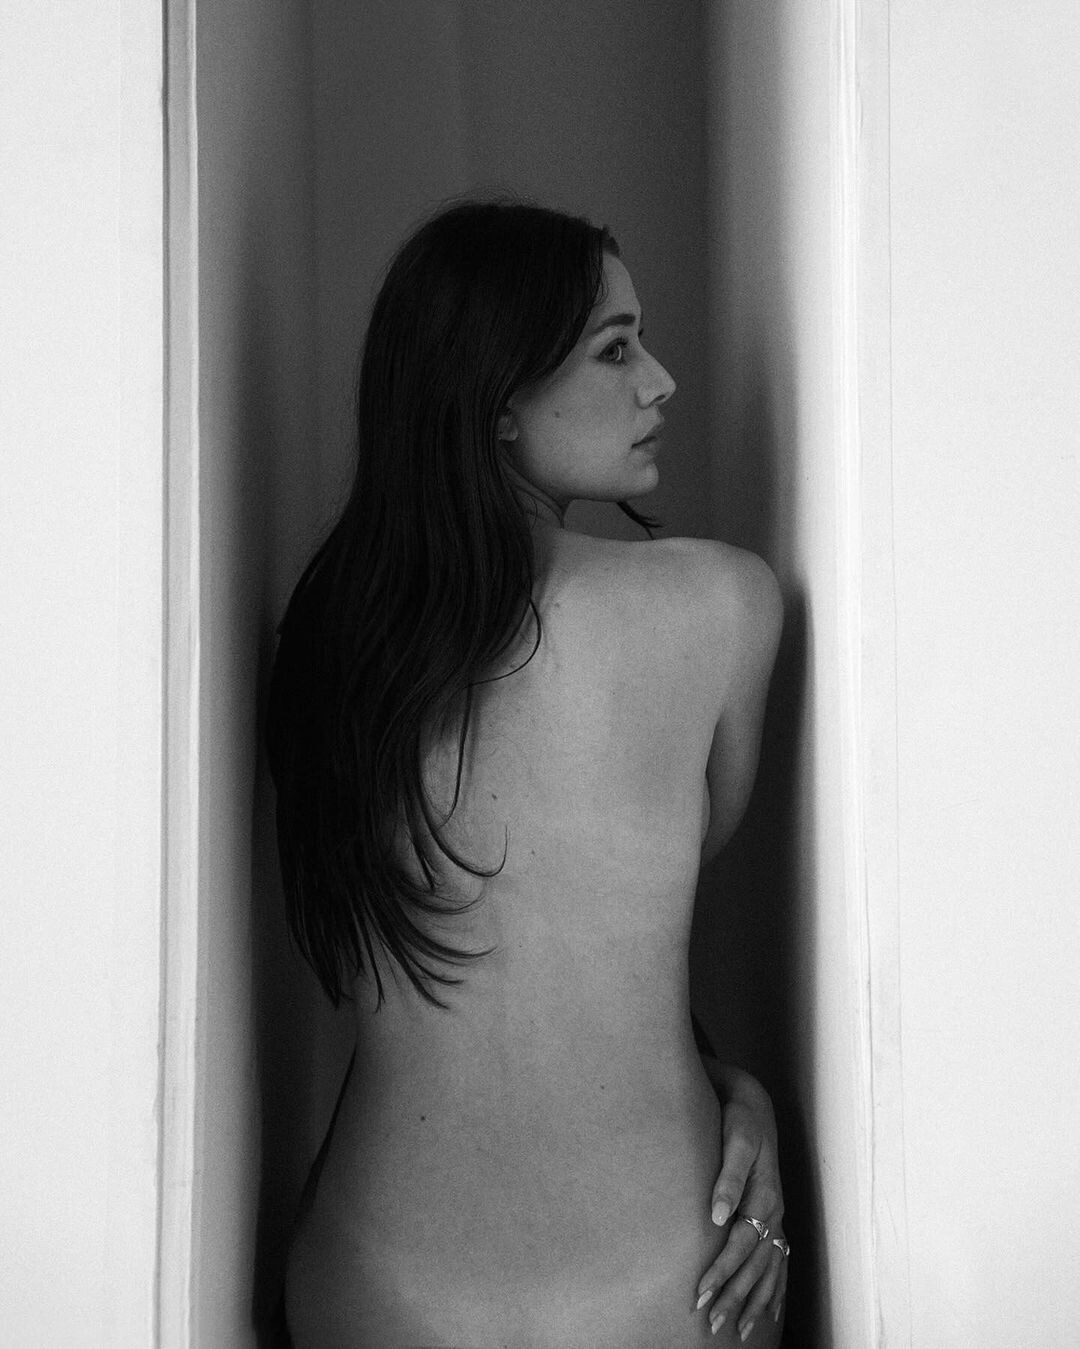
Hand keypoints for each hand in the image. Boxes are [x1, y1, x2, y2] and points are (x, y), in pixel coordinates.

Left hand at [694, 1063, 787, 1339]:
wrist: (753, 1101)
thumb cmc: (738, 1118)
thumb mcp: (735, 1138)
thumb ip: (727, 1176)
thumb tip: (716, 1216)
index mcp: (764, 1195)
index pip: (740, 1244)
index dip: (721, 1271)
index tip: (699, 1294)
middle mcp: (774, 1210)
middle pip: (755, 1264)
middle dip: (734, 1295)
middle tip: (711, 1323)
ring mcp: (777, 1215)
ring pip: (769, 1268)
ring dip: (753, 1300)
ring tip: (736, 1329)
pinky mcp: (774, 1215)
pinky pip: (780, 1260)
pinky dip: (776, 1289)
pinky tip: (770, 1312)